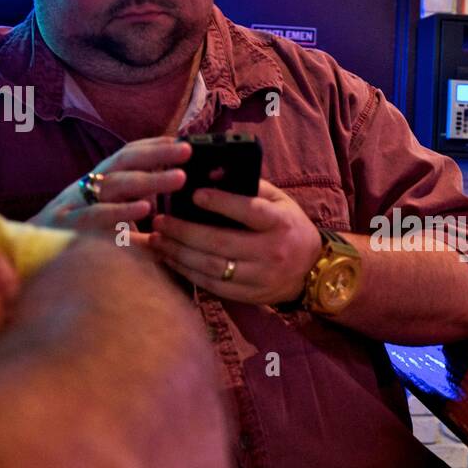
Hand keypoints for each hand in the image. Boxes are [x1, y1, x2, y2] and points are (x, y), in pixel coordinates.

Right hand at [30, 136, 190, 234]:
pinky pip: (98, 214)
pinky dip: (122, 210)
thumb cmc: (76, 237)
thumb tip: (172, 215)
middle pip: (124, 162)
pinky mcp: (70, 226)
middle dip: (157, 153)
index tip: (181, 138)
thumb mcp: (108, 220)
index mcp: (98, 182)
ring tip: (179, 177)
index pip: (127, 156)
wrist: (30, 256)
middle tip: (187, 149)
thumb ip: (135, 214)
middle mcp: (88, 187)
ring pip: (115, 184)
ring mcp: (78, 204)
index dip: (153, 145)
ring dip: (150, 179)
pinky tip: (146, 207)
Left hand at [149, 180, 322, 304]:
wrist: (311, 269)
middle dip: (184, 232)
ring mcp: (260, 277)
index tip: (194, 194)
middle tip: (160, 221)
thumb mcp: (278, 200)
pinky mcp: (250, 295)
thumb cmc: (288, 226)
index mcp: (280, 222)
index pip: (249, 211)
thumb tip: (209, 172)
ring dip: (178, 254)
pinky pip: (213, 286)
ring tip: (157, 240)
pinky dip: (187, 273)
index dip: (221, 203)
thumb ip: (248, 185)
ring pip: (212, 267)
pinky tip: (171, 259)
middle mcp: (271, 251)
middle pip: (221, 243)